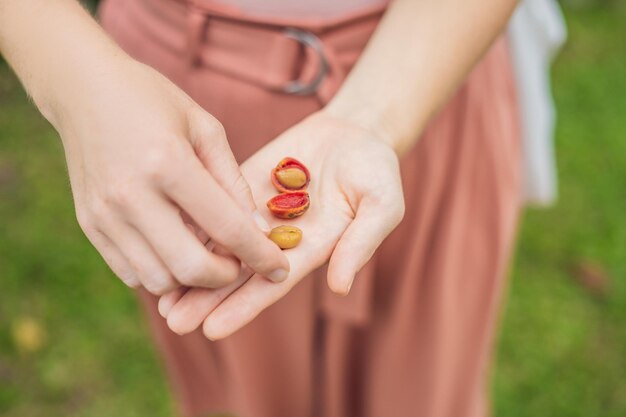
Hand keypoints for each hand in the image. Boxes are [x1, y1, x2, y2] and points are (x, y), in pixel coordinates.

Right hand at [56, 59, 288, 294]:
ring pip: (159, 281)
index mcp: (169, 163)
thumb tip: (255, 229)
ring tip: (205, 253)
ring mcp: (105, 215)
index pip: (226, 227)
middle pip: (191, 268)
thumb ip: (232, 181)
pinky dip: (161, 273)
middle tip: (238, 263)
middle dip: (226, 277)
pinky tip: (175, 250)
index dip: (260, 255)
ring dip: (192, 278)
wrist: (83, 90)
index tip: (279, 269)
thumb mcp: (205, 128)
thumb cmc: (153, 102)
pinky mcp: (88, 225)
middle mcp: (132, 195)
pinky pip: (131, 274)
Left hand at [160, 111, 404, 337]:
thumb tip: (339, 287)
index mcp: (311, 248)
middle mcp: (280, 236)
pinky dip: (191, 223)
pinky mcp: (243, 182)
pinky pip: (214, 203)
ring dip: (191, 267)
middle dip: (207, 298)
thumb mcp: (382, 205)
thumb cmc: (376, 170)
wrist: (356, 131)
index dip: (245, 306)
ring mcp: (259, 210)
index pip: (273, 282)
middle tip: (171, 322)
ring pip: (220, 243)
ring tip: (158, 295)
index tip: (212, 330)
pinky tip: (162, 237)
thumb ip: (361, 243)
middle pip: (239, 272)